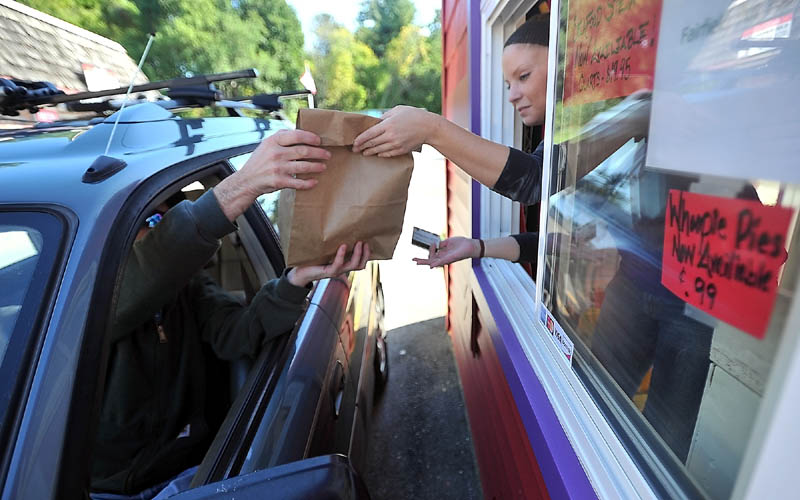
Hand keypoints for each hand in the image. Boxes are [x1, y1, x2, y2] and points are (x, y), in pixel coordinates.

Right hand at [214, 129, 330, 220]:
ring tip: (323, 166)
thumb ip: (282, 138)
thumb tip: (302, 133)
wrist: (247, 180)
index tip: (319, 141)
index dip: (311, 137)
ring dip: (316, 167)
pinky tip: (315, 181)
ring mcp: (277, 168)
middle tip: (327, 154)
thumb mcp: (267, 144)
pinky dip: (308, 183)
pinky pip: (298, 183)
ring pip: (303, 167)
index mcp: (273, 141)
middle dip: (318, 153)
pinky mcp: (279, 182)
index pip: (296, 136)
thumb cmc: (260, 161)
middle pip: (303, 151)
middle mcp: (275, 153)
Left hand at [288, 241, 371, 286]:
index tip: (368, 242)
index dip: (367, 254)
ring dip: (357, 254)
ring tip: (358, 243)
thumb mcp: (326, 250)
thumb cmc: (312, 260)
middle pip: (360, 265)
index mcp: (343, 265)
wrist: (300, 272)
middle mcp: (342, 269)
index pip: (360, 263)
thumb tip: (339, 226)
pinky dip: (342, 255)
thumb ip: (333, 244)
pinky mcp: (327, 272)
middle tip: (365, 242)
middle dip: (365, 254)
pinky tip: (343, 246)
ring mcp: (336, 271)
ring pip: (353, 265)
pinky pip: (338, 264)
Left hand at [352, 105, 438, 156]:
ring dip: (370, 152)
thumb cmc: (413, 115)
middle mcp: (390, 136)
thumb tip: (374, 122)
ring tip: (364, 153)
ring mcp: (396, 144)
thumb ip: (384, 116)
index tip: (354, 142)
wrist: (429, 127)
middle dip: (362, 147)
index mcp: (388, 125)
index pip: (369, 134)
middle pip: (372, 143)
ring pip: (378, 150)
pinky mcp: (401, 150)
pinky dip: (381, 154)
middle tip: (354, 149)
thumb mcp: (397, 110)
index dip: (360, 139)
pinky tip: (377, 154)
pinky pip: (388, 154)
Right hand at [413, 237, 478, 267]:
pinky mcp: (450, 258)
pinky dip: (436, 263)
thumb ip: (442, 244)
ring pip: (434, 262)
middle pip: (430, 260)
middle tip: (414, 260)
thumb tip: (436, 245)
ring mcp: (446, 259)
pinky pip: (442, 261)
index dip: (429, 250)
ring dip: (425, 262)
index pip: (432, 255)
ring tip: (417, 262)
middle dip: (422, 260)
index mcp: (443, 254)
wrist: (471, 246)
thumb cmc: (462, 244)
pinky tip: (430, 265)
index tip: (433, 243)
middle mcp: (444, 258)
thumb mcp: (449, 242)